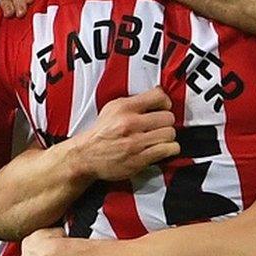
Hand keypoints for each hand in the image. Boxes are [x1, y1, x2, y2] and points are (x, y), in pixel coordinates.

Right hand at [62, 89, 180, 180]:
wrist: (86, 156)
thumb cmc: (100, 134)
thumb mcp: (112, 109)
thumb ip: (134, 102)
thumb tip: (157, 96)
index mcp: (124, 107)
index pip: (158, 96)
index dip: (165, 102)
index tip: (164, 107)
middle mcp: (130, 123)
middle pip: (168, 117)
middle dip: (166, 122)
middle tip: (160, 126)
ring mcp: (135, 142)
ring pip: (170, 134)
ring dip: (167, 137)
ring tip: (159, 138)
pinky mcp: (139, 159)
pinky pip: (167, 150)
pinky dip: (168, 149)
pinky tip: (161, 148)